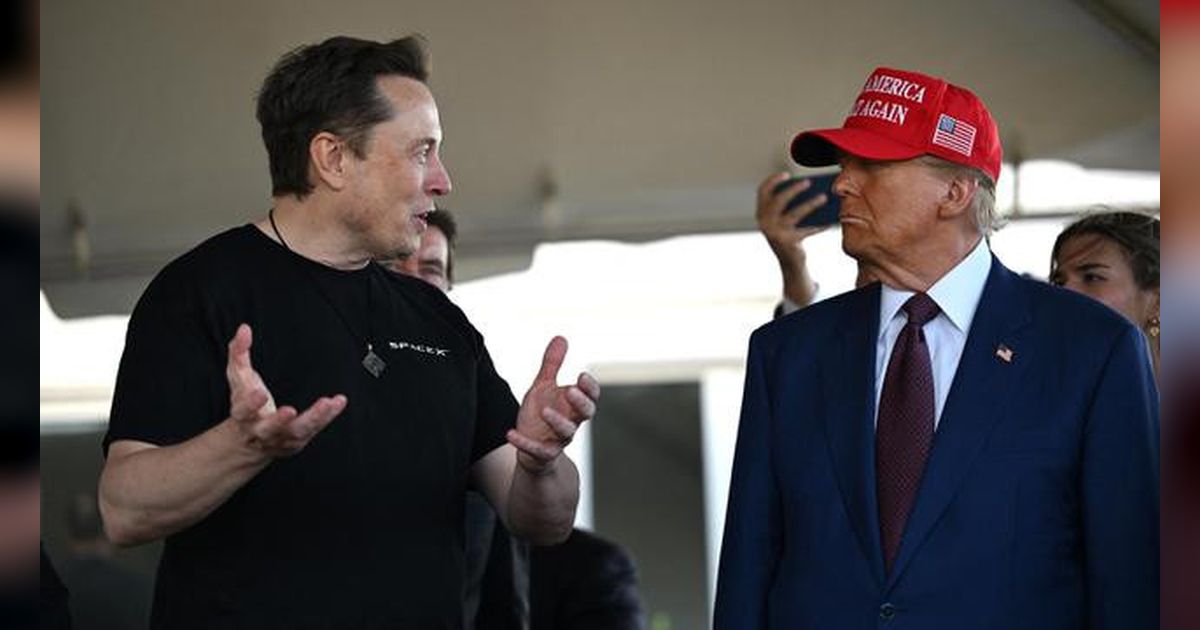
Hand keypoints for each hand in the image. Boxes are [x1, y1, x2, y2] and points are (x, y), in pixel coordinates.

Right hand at [226, 324, 346, 457]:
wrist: (248, 443)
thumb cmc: (244, 406)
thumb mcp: (238, 379)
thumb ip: (238, 353)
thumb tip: (244, 329)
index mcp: (243, 416)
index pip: (242, 411)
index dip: (250, 403)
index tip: (260, 393)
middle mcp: (261, 431)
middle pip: (268, 429)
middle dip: (278, 421)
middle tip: (290, 411)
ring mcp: (280, 438)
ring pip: (297, 431)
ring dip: (313, 418)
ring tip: (327, 403)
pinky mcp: (297, 440)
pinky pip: (314, 429)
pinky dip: (327, 416)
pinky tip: (338, 402)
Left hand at [508, 336, 599, 473]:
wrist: (531, 445)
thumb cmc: (541, 413)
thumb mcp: (543, 386)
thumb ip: (552, 364)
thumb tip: (561, 337)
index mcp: (573, 405)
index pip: (591, 395)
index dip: (590, 387)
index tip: (582, 375)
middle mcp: (571, 421)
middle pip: (586, 413)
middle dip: (581, 403)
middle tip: (572, 391)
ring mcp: (559, 439)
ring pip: (566, 432)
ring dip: (557, 422)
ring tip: (545, 410)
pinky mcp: (544, 453)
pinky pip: (539, 451)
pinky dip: (525, 443)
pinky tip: (510, 434)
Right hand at [756, 172, 830, 259]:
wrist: (790, 263)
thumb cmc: (791, 236)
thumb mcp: (786, 220)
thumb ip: (791, 206)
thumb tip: (811, 190)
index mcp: (761, 214)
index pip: (762, 192)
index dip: (773, 181)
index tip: (787, 174)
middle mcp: (764, 223)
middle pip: (778, 200)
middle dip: (794, 190)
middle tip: (809, 182)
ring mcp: (775, 233)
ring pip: (794, 214)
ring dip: (810, 204)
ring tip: (824, 197)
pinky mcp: (788, 242)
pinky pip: (806, 230)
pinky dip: (819, 225)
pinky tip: (829, 221)